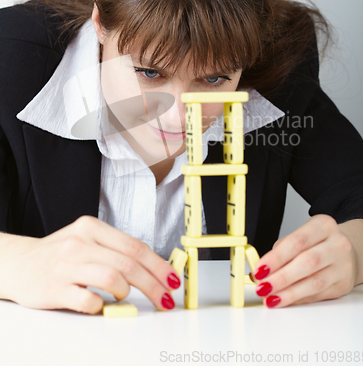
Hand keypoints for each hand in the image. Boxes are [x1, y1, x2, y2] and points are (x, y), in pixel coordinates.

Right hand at [0, 216, 179, 313]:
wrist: (19, 263)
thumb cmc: (59, 254)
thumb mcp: (87, 240)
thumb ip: (116, 250)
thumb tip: (154, 267)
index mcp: (92, 227)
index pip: (135, 246)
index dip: (159, 265)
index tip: (172, 279)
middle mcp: (80, 242)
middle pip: (129, 263)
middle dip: (154, 284)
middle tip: (165, 298)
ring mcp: (67, 265)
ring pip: (113, 277)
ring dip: (126, 292)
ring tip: (124, 296)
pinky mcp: (55, 288)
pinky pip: (88, 300)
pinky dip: (101, 306)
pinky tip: (99, 304)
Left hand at [252, 214, 355, 307]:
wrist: (347, 253)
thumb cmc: (317, 243)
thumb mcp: (300, 237)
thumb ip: (280, 251)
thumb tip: (259, 270)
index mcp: (323, 226)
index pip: (297, 242)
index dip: (276, 258)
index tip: (259, 269)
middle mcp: (337, 244)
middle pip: (307, 262)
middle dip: (281, 277)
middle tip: (263, 286)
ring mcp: (343, 266)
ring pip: (314, 283)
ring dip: (289, 293)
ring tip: (271, 298)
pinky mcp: (343, 285)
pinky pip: (318, 295)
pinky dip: (298, 299)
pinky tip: (285, 300)